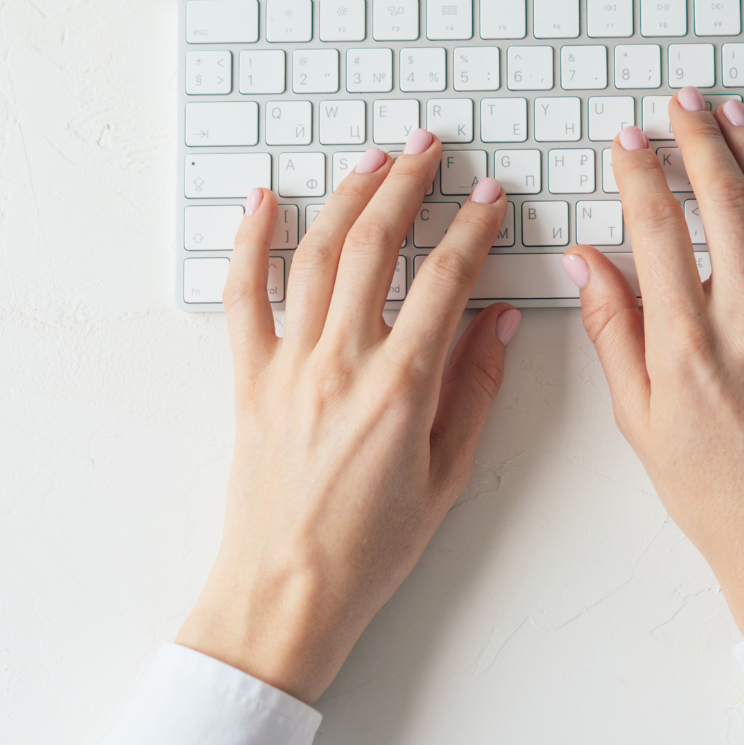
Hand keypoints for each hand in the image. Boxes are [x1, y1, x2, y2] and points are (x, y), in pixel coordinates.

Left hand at [177, 130, 516, 701]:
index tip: (490, 198)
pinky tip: (262, 202)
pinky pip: (244, 297)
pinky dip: (249, 242)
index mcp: (400, 388)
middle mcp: (341, 364)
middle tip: (432, 150)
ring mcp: (288, 366)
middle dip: (409, 186)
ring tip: (373, 160)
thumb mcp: (447, 474)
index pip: (445, 281)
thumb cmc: (370, 549)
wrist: (287, 594)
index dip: (472, 229)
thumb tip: (500, 322)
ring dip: (347, 196)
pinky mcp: (248, 380)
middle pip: (375, 246)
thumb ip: (476, 391)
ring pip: (316, 255)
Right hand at [564, 88, 743, 636]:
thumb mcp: (639, 417)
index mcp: (687, 342)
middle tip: (680, 103)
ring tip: (737, 115)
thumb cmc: (712, 493)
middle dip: (698, 139)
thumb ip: (612, 331)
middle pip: (724, 202)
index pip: (657, 227)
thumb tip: (585, 263)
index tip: (626, 141)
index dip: (638, 172)